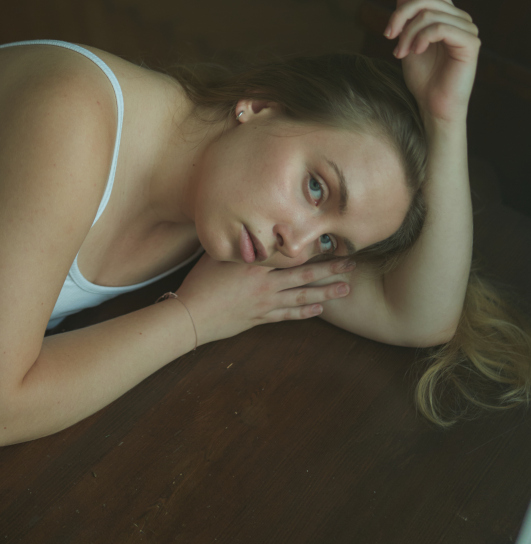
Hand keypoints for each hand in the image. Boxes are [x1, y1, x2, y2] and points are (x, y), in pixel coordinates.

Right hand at [175, 252, 354, 344]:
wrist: (190, 315)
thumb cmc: (200, 280)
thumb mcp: (217, 254)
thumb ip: (237, 243)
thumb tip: (247, 225)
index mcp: (257, 264)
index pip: (291, 254)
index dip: (312, 248)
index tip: (331, 241)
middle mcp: (266, 283)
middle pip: (304, 275)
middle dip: (330, 269)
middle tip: (352, 265)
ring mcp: (265, 303)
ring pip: (302, 297)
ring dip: (326, 293)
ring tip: (346, 290)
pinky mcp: (260, 318)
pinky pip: (287, 315)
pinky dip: (304, 312)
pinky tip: (319, 309)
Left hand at [385, 0, 480, 124]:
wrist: (433, 106)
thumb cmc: (422, 78)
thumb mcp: (407, 41)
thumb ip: (406, 15)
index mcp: (444, 14)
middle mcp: (458, 17)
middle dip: (399, 16)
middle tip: (388, 36)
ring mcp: (467, 29)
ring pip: (428, 14)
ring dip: (407, 33)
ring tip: (399, 52)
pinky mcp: (470, 43)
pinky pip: (440, 28)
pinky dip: (421, 38)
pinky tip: (414, 52)